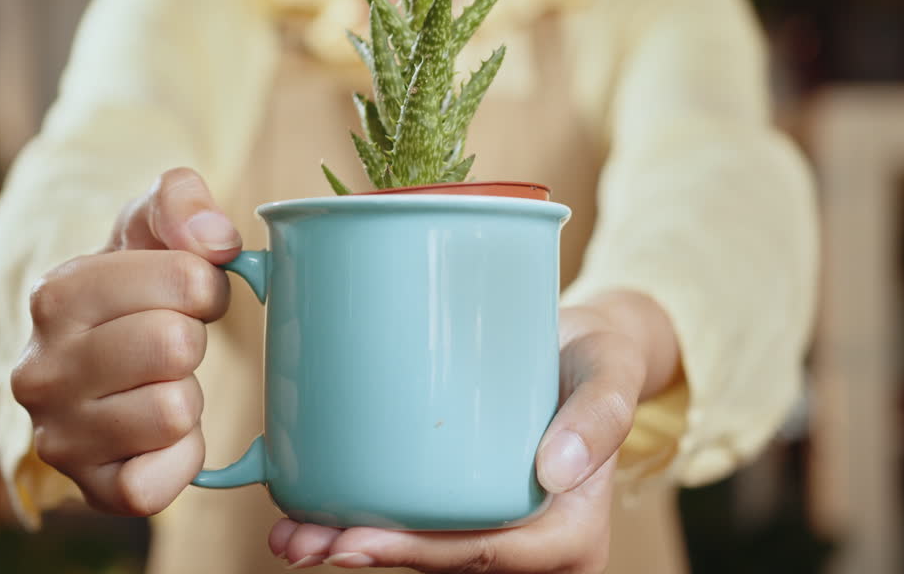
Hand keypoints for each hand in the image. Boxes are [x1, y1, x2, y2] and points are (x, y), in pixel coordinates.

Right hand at [10, 167, 241, 515]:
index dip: (206, 285)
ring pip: (175, 412)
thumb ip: (179, 200)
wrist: (97, 366)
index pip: (185, 278)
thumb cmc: (132, 290)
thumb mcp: (148, 226)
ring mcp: (58, 435)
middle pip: (176, 345)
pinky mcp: (90, 488)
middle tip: (171, 344)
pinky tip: (160, 436)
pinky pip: (160, 481)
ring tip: (158, 385)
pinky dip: (181, 457)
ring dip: (187, 398)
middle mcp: (40, 368)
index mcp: (56, 294)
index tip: (188, 294)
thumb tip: (216, 240)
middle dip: (193, 342)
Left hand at [269, 292, 680, 572]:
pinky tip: (318, 512)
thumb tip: (554, 469)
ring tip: (292, 532)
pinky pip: (420, 525)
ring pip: (423, 550)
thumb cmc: (600, 362)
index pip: (486, 554)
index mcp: (570, 535)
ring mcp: (497, 530)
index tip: (355, 542)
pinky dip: (370, 522)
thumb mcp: (611, 374)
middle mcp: (531, 546)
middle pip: (442, 561)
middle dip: (369, 554)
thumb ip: (598, 415)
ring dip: (356, 545)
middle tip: (299, 541)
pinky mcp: (470, 507)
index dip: (417, 553)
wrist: (587, 351)